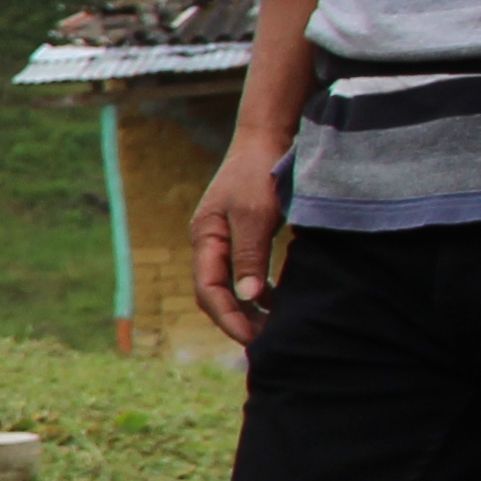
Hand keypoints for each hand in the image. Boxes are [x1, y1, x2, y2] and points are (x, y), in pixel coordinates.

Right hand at [195, 131, 292, 346]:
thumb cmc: (259, 174)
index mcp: (205, 238)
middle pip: (212, 293)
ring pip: (227, 286)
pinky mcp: (241, 236)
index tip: (253, 338)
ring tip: (272, 326)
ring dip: (246, 308)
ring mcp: (223, 240)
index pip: (208, 290)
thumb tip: (250, 298)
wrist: (266, 139)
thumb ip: (250, 257)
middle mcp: (209, 243)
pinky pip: (241, 273)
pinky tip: (276, 300)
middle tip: (265, 341)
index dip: (228, 317)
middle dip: (235, 319)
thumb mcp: (256, 216)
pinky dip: (256, 291)